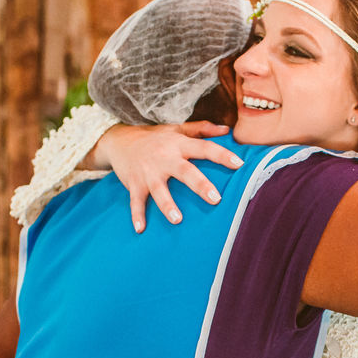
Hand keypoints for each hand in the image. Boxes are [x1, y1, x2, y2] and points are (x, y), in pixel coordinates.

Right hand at [90, 122, 242, 232]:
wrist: (118, 140)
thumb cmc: (154, 137)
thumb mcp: (176, 129)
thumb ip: (202, 128)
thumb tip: (227, 129)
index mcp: (178, 145)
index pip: (204, 148)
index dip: (222, 155)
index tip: (239, 164)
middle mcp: (164, 158)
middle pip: (185, 172)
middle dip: (200, 185)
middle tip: (215, 199)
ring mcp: (148, 172)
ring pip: (159, 190)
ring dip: (167, 205)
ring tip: (177, 220)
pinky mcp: (133, 183)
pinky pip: (135, 201)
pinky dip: (137, 215)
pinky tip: (140, 228)